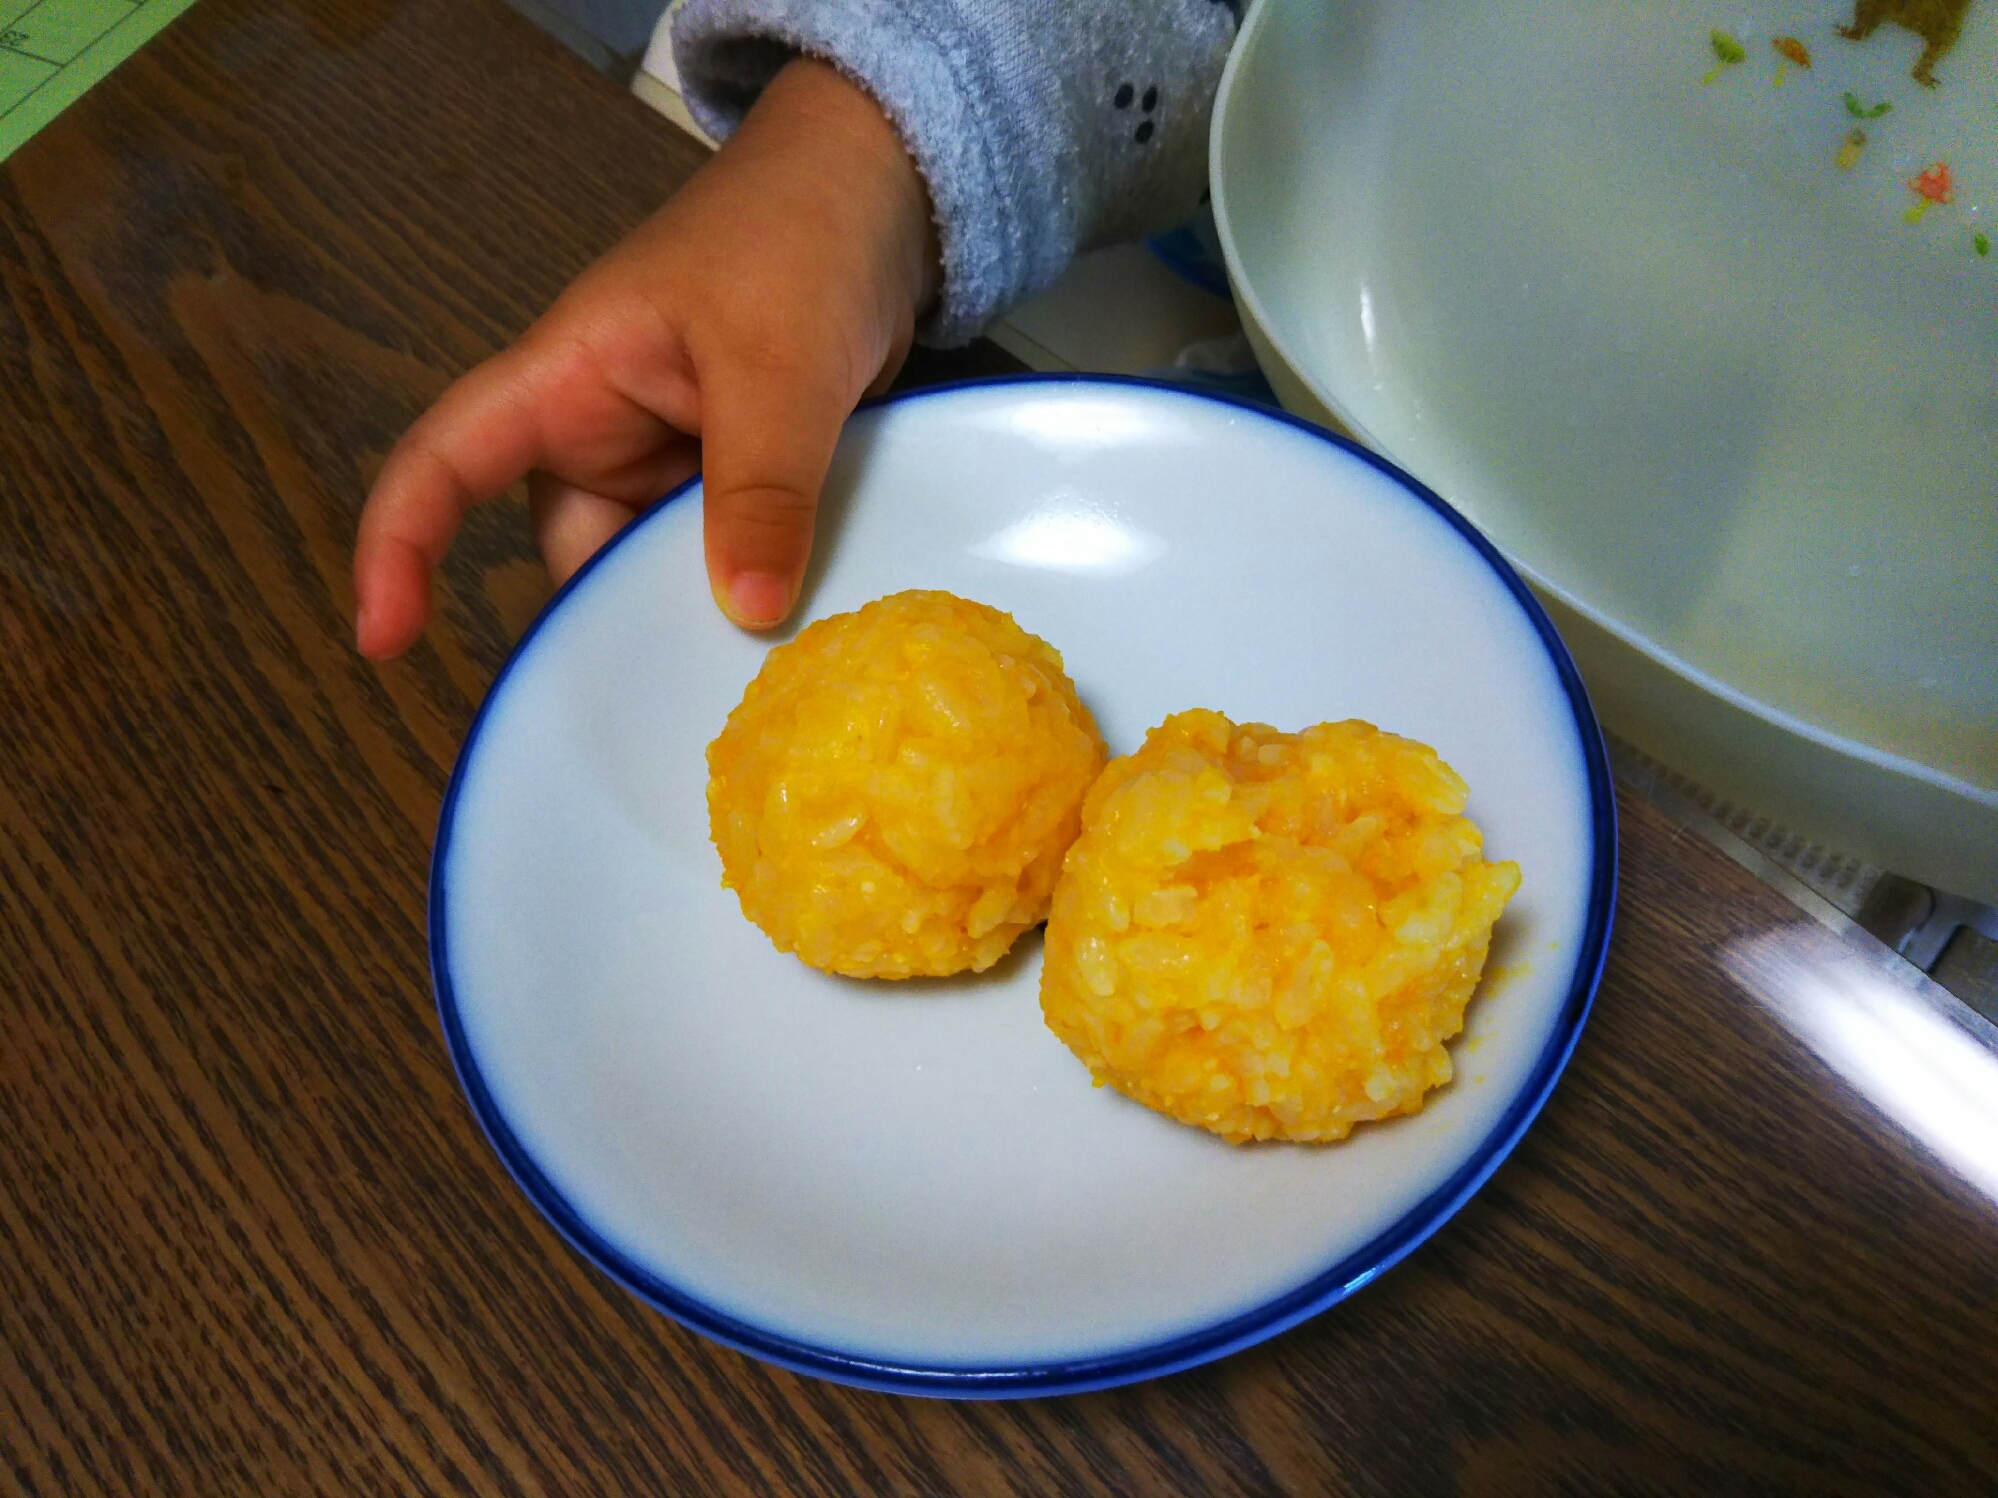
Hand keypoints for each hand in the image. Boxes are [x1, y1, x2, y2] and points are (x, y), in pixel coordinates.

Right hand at [353, 58, 939, 657]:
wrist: (882, 189)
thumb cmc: (800, 238)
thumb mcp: (781, 365)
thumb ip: (761, 488)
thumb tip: (746, 612)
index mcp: (568, 381)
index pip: (445, 463)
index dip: (398, 548)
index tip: (382, 642)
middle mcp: (604, 431)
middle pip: (575, 553)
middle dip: (618, 621)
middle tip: (687, 684)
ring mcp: (672, 459)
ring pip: (655, 567)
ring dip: (701, 608)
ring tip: (761, 657)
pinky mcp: (736, 478)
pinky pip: (723, 553)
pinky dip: (753, 585)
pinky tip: (800, 624)